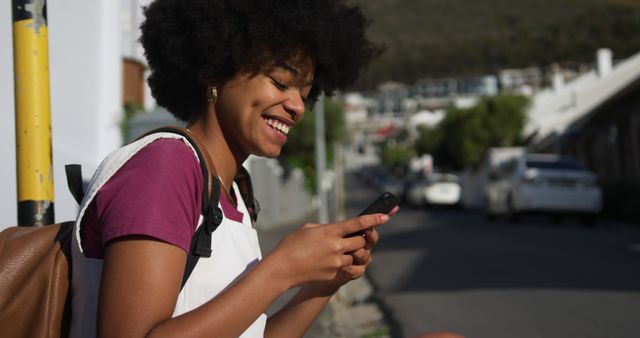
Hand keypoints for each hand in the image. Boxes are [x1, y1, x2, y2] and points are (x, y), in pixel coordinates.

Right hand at [266, 213, 391, 289]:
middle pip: (361, 241)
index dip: (374, 219)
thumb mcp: (307, 229)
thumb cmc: (290, 246)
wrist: (282, 269)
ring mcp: (336, 261)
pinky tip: (322, 262)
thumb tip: (334, 230)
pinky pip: (343, 267)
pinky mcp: (334, 274)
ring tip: (330, 252)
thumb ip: (324, 228)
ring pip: (354, 255)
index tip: (385, 216)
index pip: (357, 223)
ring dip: (347, 253)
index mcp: (330, 231)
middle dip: (359, 239)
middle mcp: (336, 246)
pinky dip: (338, 264)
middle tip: (350, 239)